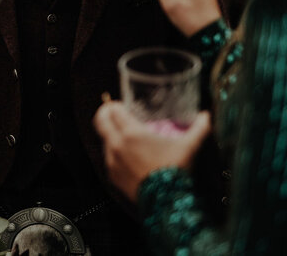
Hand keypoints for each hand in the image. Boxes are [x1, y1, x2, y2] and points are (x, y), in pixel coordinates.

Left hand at [94, 101, 209, 201]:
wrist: (168, 201)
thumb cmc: (176, 169)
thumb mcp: (189, 146)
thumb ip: (199, 128)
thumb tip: (207, 115)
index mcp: (132, 133)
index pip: (113, 111)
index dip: (115, 106)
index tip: (120, 106)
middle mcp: (117, 144)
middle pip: (100, 121)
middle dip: (104, 114)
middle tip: (112, 113)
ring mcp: (112, 160)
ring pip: (104, 140)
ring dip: (110, 135)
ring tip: (122, 136)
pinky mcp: (111, 175)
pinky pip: (108, 158)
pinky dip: (113, 153)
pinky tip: (125, 156)